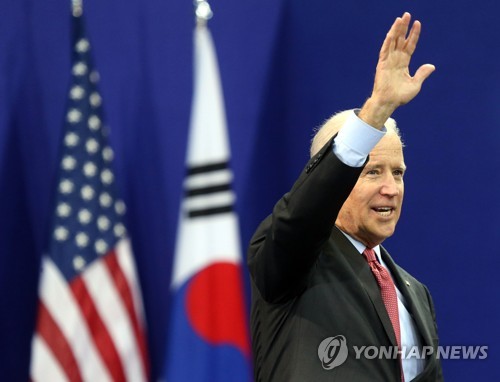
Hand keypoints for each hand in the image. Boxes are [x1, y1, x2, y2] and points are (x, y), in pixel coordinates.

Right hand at [359, 12, 434, 128]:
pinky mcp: (382, 63)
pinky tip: (392, 31)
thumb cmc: (400, 96)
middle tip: (407, 14)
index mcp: (403, 63)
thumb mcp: (415, 85)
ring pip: (393, 41)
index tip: (418, 23)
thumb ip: (422, 74)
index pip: (410, 45)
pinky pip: (385, 49)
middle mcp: (396, 59)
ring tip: (401, 18)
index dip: (414, 35)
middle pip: (400, 40)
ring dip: (396, 30)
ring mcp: (388, 61)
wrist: (388, 102)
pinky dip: (388, 39)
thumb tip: (431, 66)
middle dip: (404, 28)